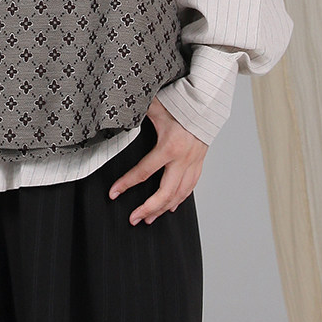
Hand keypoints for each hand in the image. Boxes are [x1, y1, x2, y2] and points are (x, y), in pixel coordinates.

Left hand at [107, 98, 205, 224]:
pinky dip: (180, 199)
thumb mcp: (155, 107)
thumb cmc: (181, 102)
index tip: (114, 194)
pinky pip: (190, 187)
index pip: (144, 172)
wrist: (207, 102)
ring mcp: (193, 163)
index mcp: (169, 146)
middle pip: (165, 193)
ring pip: (179, 194)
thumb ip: (135, 112)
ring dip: (163, 209)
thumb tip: (116, 112)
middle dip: (147, 209)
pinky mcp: (199, 163)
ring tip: (148, 219)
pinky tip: (171, 207)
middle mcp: (183, 159)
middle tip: (133, 219)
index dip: (126, 184)